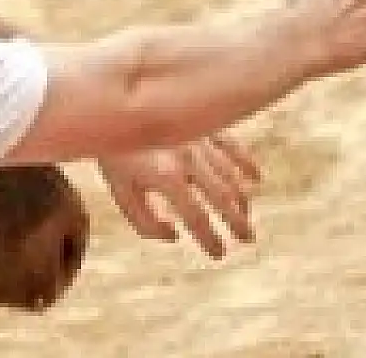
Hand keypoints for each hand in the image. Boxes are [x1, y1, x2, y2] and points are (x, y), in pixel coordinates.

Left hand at [97, 135, 260, 258]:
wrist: (110, 111)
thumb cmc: (114, 155)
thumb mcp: (119, 192)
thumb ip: (143, 221)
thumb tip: (173, 236)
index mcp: (166, 177)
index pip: (196, 217)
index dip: (210, 239)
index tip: (219, 254)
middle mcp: (187, 158)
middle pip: (222, 197)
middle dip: (237, 221)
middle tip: (247, 239)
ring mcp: (198, 140)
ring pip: (230, 174)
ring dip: (241, 198)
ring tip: (245, 215)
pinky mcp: (201, 126)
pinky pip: (232, 145)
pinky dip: (246, 162)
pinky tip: (254, 179)